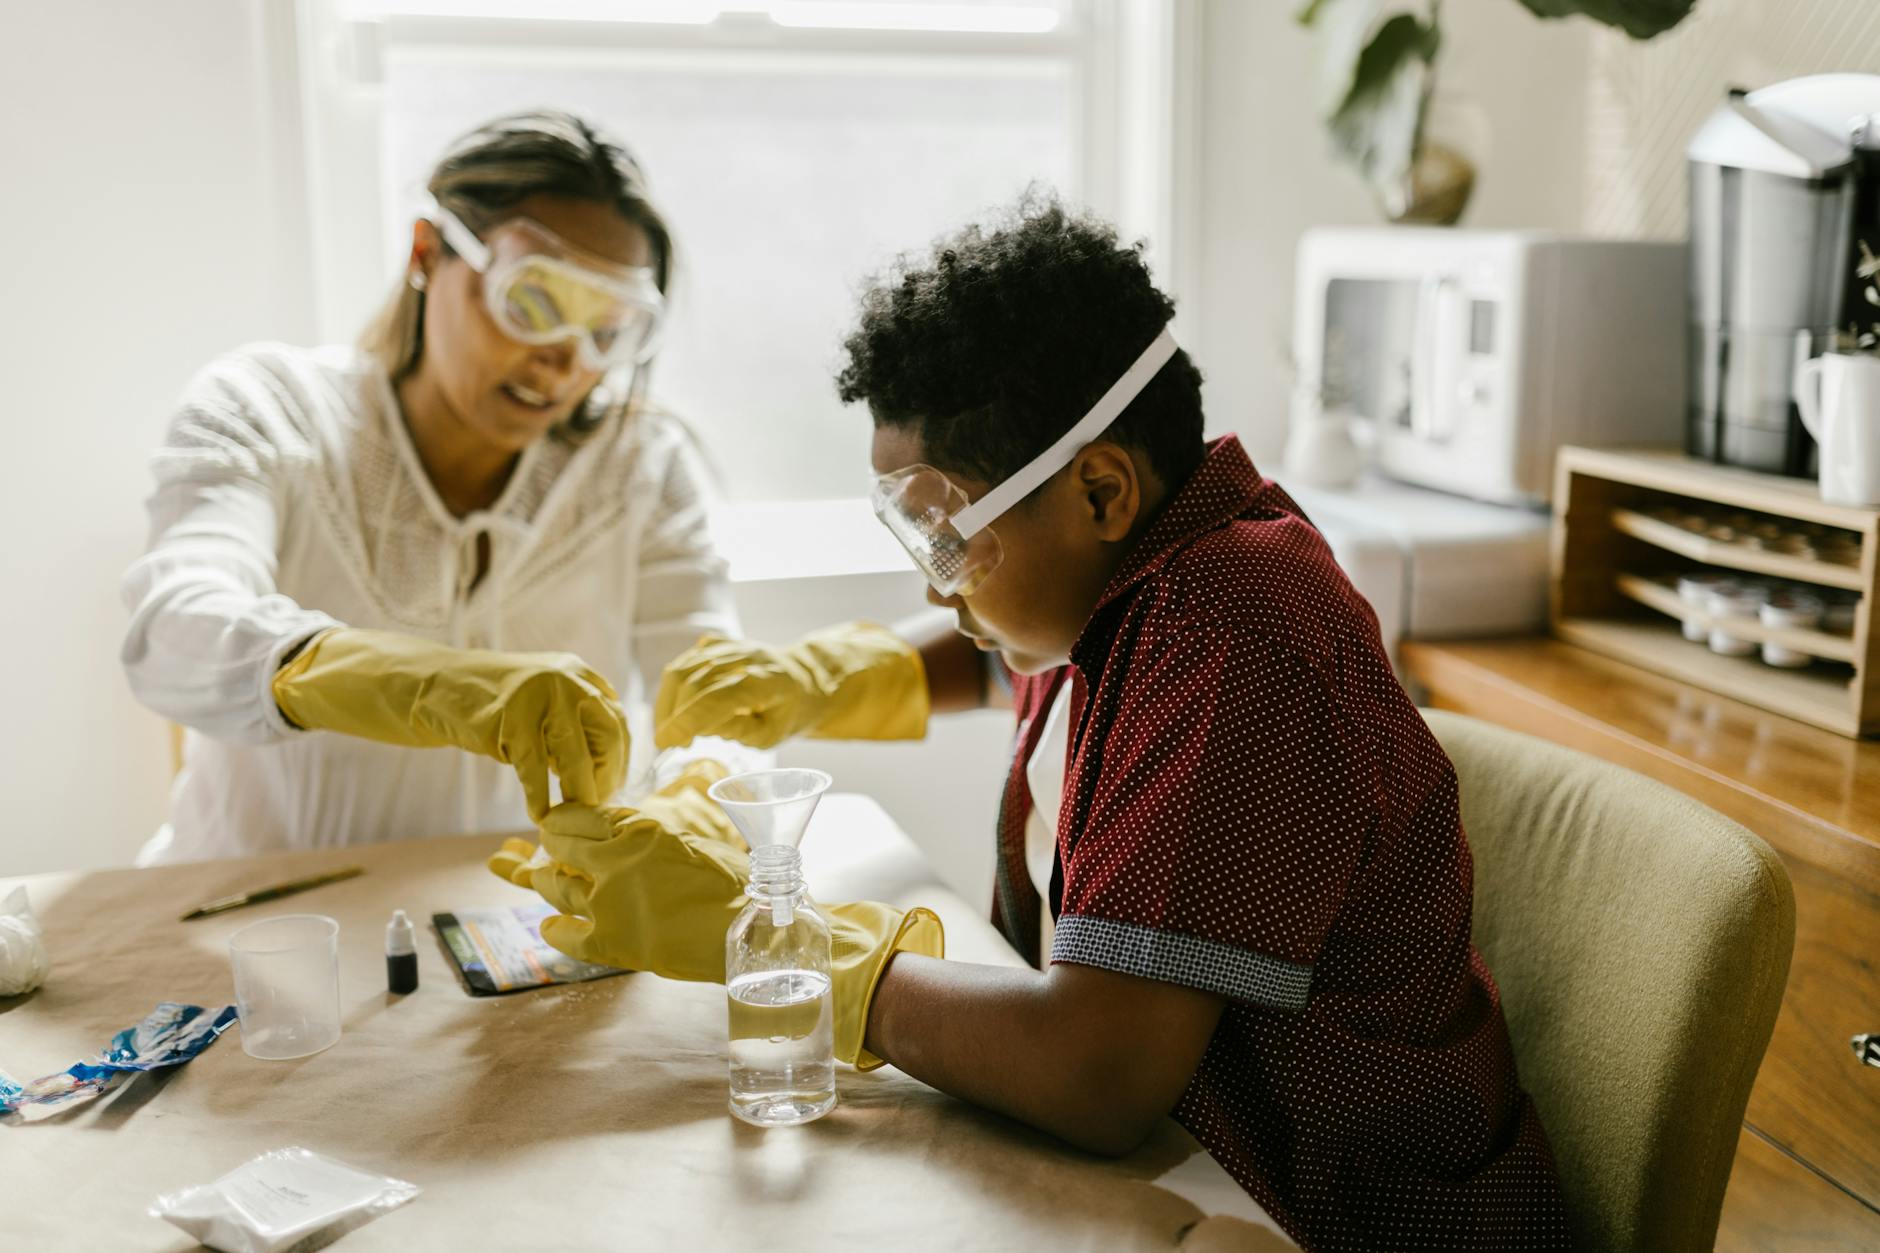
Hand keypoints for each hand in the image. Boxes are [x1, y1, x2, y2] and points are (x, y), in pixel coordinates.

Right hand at [273, 627, 627, 819]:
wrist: (435, 686)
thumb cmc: (495, 706)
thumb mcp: (545, 704)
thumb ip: (576, 727)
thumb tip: (610, 775)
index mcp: (581, 674)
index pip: (617, 722)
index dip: (620, 760)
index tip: (612, 789)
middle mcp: (568, 679)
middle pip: (607, 738)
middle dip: (607, 778)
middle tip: (597, 809)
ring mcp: (541, 696)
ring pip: (577, 756)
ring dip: (580, 794)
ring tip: (574, 819)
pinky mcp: (512, 718)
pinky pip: (535, 769)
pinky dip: (540, 797)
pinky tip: (539, 816)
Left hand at [489, 800, 943, 1066]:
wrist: (751, 931)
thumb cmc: (735, 882)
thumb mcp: (693, 838)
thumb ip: (655, 832)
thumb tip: (633, 828)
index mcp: (639, 829)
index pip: (579, 816)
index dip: (560, 819)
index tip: (552, 821)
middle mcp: (615, 862)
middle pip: (559, 848)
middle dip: (544, 846)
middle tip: (527, 847)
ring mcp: (608, 903)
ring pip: (556, 886)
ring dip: (541, 880)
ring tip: (532, 876)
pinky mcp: (611, 942)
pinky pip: (565, 933)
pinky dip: (554, 927)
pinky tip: (550, 923)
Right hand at [654, 621, 928, 749]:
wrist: (803, 679)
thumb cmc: (788, 713)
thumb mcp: (772, 735)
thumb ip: (739, 731)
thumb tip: (700, 727)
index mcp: (769, 681)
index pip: (720, 696)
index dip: (690, 719)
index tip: (667, 742)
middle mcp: (747, 656)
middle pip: (694, 680)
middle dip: (674, 715)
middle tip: (672, 743)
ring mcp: (730, 646)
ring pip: (681, 668)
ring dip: (667, 703)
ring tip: (672, 731)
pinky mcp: (717, 644)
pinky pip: (684, 662)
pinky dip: (672, 688)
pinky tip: (678, 709)